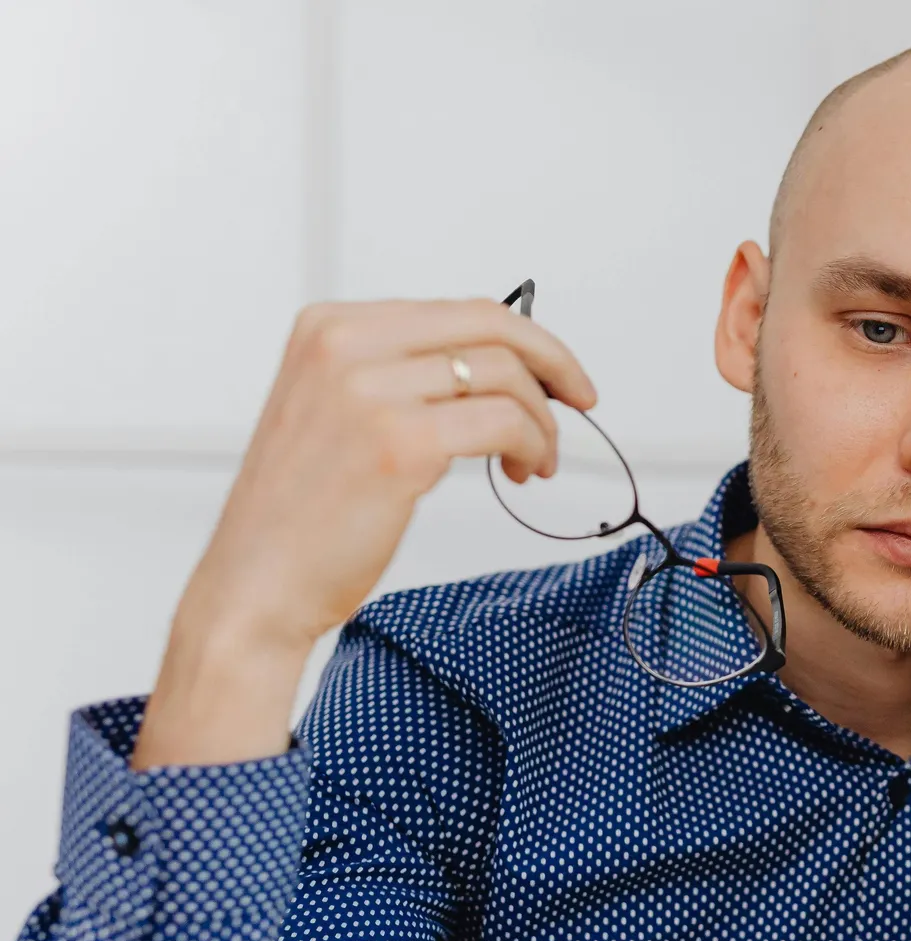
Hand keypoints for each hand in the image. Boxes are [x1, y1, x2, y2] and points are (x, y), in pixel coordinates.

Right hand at [131, 298, 595, 768]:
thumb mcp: (337, 411)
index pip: (457, 310)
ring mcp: (369, 391)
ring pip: (504, 376)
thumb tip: (498, 364)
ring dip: (540, 421)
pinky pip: (505, 422)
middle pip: (490, 326)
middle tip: (580, 399)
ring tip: (536, 460)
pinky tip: (524, 471)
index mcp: (327, 327)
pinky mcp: (401, 443)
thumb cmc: (303, 513)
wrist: (255, 586)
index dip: (525, 338)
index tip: (557, 372)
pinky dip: (534, 444)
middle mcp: (343, 345)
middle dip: (552, 361)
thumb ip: (400, 372)